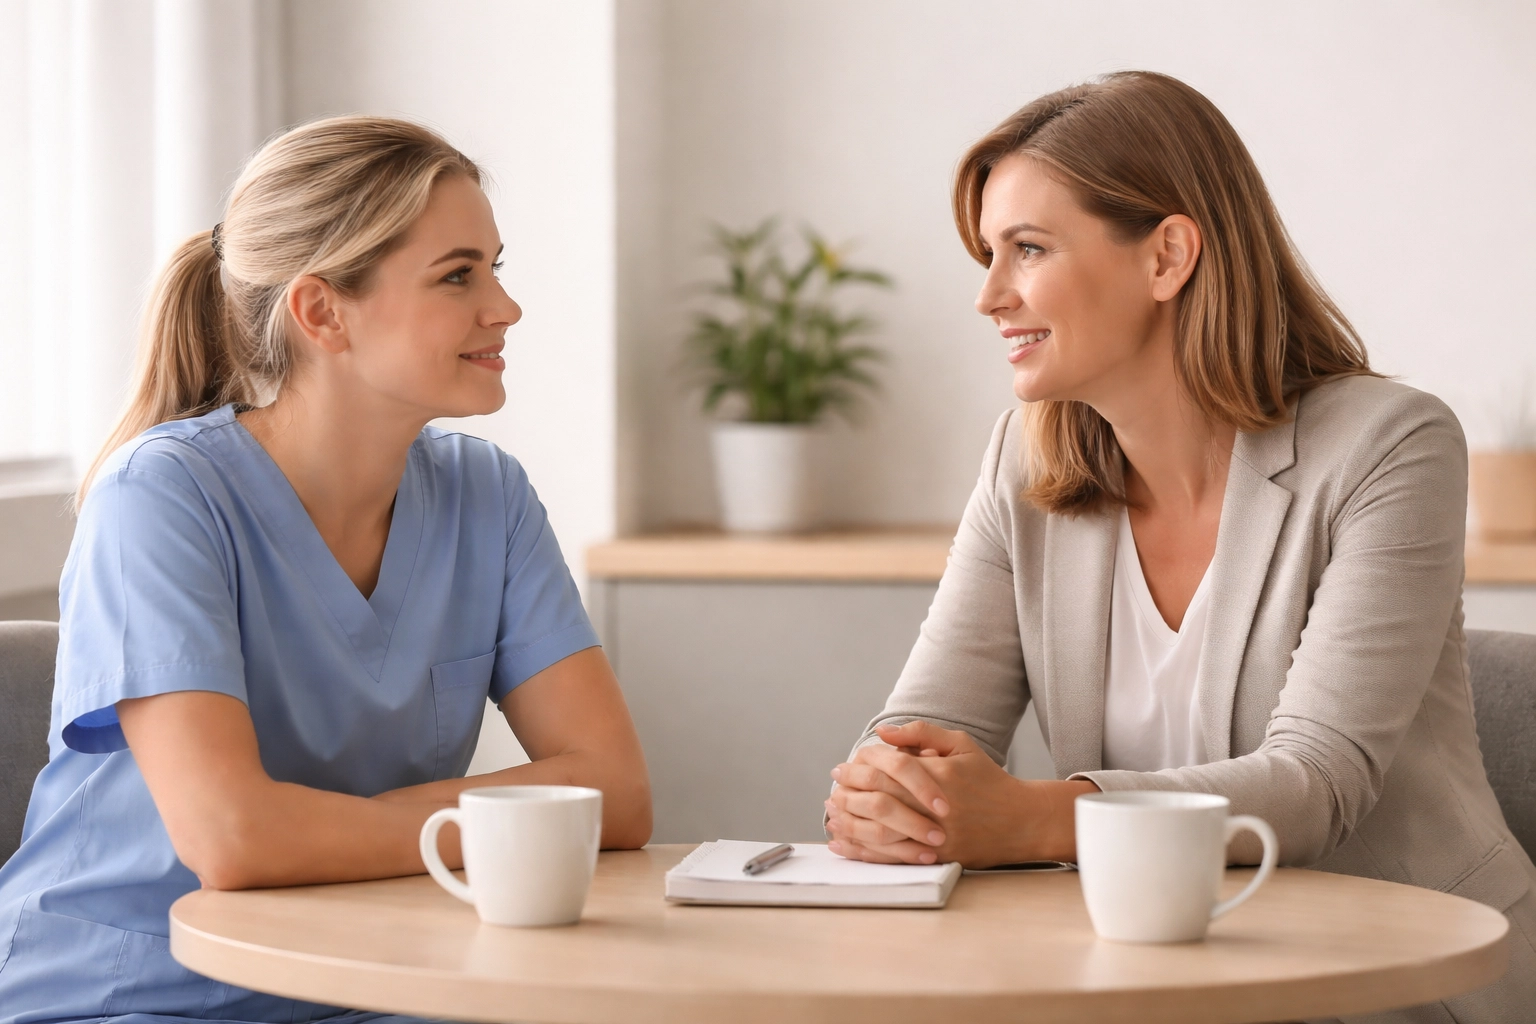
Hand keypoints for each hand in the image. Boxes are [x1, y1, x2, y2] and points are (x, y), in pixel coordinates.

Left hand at [826, 720, 1096, 867]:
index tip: (842, 767)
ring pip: (880, 831)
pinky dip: (863, 852)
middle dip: (848, 793)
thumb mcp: (960, 745)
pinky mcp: (936, 858)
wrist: (1021, 821)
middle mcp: (934, 806)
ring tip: (832, 814)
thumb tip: (883, 732)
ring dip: (850, 823)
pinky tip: (845, 844)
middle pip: (878, 799)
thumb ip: (920, 733)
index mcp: (938, 774)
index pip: (887, 768)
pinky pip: (891, 858)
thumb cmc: (988, 780)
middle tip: (832, 789)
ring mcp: (935, 836)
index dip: (858, 768)